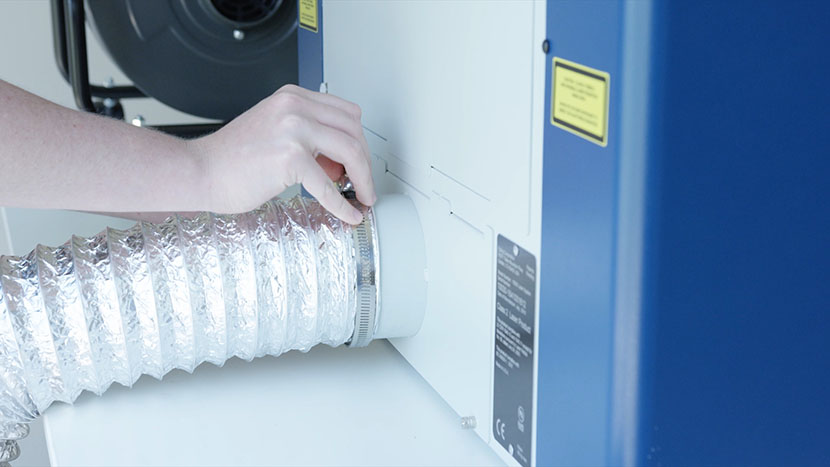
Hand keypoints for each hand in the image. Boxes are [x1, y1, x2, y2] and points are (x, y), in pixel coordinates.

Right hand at [191, 84, 374, 223]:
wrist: (198, 172)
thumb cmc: (230, 159)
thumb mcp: (275, 132)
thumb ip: (308, 138)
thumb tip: (340, 164)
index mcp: (292, 97)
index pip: (346, 113)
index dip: (359, 141)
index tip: (360, 164)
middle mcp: (294, 106)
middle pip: (354, 130)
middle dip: (365, 162)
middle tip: (365, 184)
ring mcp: (293, 129)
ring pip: (351, 152)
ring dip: (364, 180)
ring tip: (363, 198)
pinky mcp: (289, 157)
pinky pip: (328, 185)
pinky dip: (343, 204)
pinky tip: (347, 213)